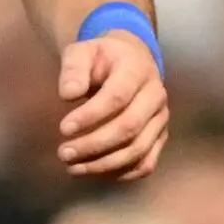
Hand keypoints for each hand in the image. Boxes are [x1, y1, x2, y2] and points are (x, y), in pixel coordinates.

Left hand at [57, 30, 168, 180]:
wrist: (132, 59)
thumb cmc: (102, 57)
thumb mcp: (82, 51)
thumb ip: (73, 68)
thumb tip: (67, 94)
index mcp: (137, 71)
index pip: (117, 97)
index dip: (90, 116)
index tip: (63, 129)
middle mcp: (155, 97)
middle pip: (129, 128)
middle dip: (94, 145)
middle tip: (63, 154)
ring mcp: (160, 119)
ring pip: (139, 149)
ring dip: (105, 164)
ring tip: (73, 168)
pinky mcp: (160, 136)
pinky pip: (147, 162)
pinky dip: (123, 173)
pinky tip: (96, 173)